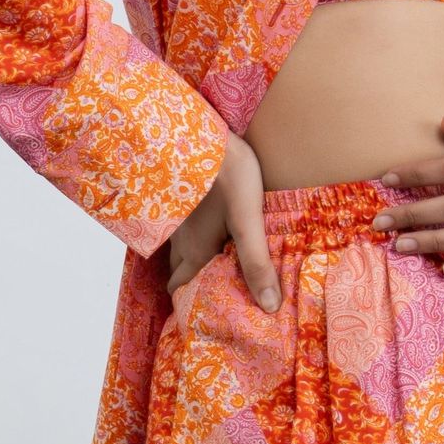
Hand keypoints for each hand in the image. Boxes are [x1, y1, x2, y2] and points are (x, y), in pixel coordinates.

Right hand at [165, 129, 281, 310]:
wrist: (199, 130)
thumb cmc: (227, 174)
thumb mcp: (248, 221)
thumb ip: (256, 262)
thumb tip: (268, 307)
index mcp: (196, 251)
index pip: (180, 288)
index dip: (188, 303)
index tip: (202, 314)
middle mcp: (179, 239)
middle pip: (178, 271)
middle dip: (191, 284)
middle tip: (214, 291)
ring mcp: (175, 216)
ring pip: (177, 248)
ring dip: (190, 260)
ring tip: (214, 265)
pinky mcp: (178, 196)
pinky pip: (179, 227)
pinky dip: (189, 237)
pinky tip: (209, 229)